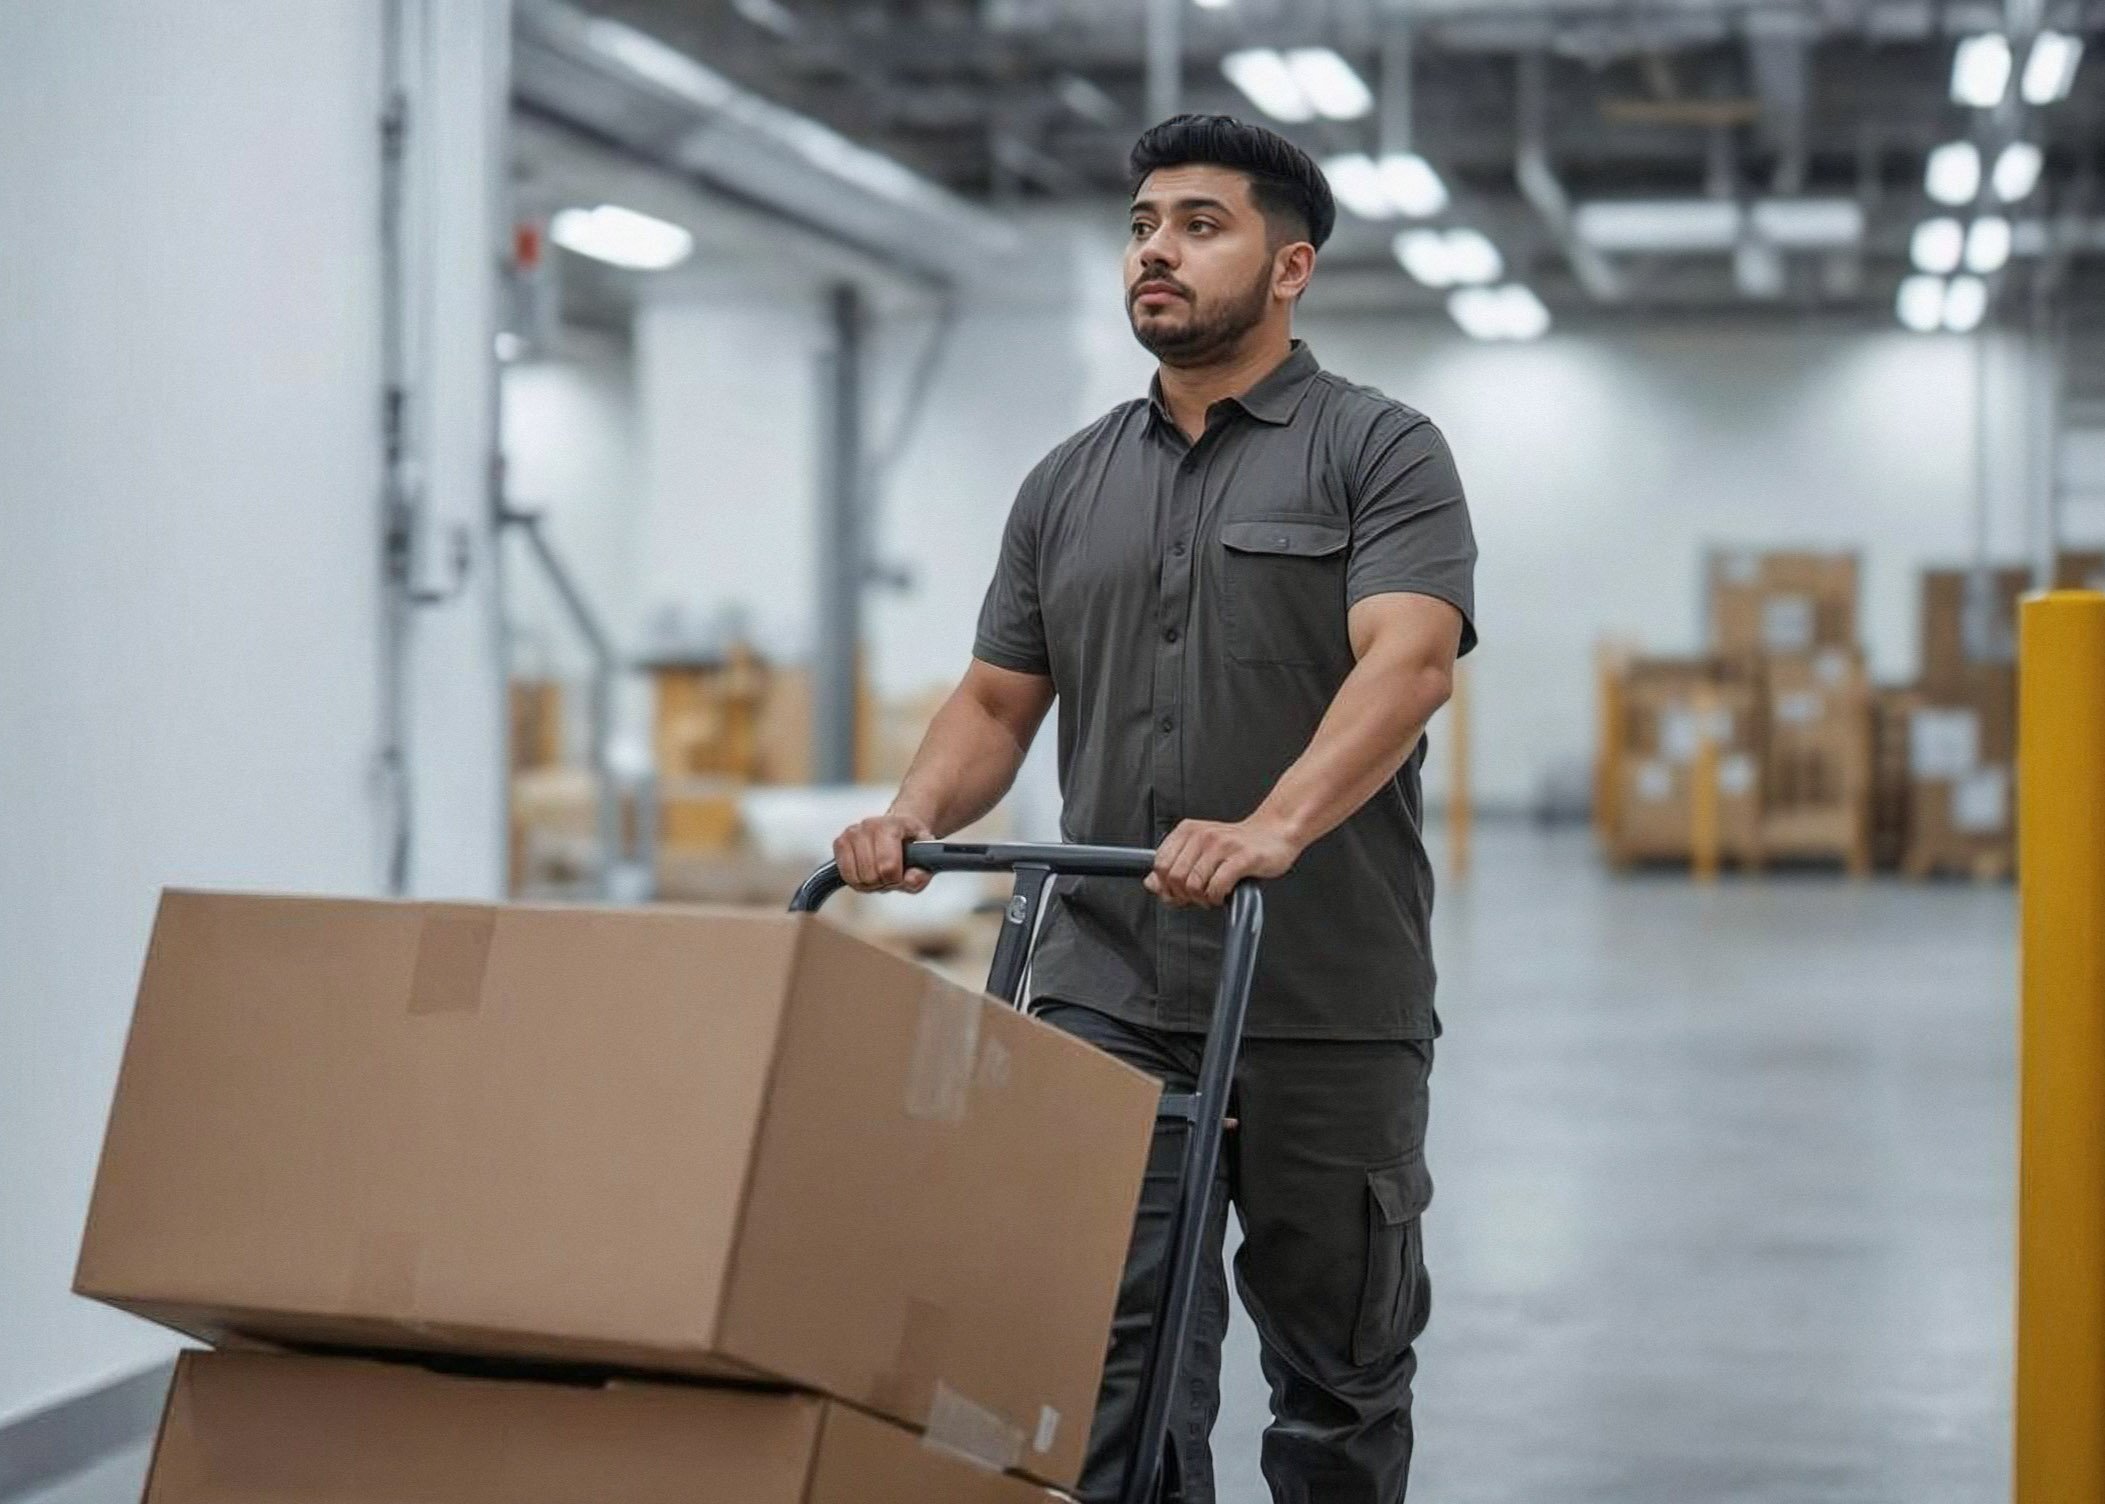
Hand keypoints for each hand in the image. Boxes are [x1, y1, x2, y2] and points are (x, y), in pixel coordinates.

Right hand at [833, 812, 934, 892]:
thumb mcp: (927, 859)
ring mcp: (851, 833)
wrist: (900, 829)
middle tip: (891, 874)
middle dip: (883, 881)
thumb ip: (923, 874)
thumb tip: (910, 880)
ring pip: (856, 877)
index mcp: (892, 825)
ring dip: (869, 883)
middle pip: (871, 874)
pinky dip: (856, 881)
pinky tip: (866, 873)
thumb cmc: (912, 845)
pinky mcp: (839, 843)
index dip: (896, 878)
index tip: (901, 874)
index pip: (888, 866)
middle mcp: (868, 825)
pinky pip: (844, 875)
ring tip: (879, 873)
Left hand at [1146, 816, 1300, 907]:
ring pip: (1194, 884)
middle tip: (1197, 896)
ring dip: (1202, 898)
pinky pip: (1217, 886)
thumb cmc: (1237, 845)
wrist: (1274, 833)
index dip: (1165, 885)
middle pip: (1174, 877)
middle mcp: (1202, 835)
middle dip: (1183, 895)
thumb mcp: (1200, 851)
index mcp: (1187, 831)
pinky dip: (1217, 897)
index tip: (1178, 892)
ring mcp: (1222, 845)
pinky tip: (1223, 894)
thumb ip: (1174, 866)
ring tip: (1212, 895)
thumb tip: (1151, 883)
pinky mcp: (1242, 857)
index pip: (1159, 864)